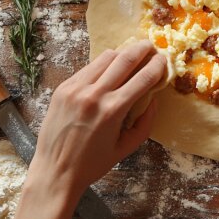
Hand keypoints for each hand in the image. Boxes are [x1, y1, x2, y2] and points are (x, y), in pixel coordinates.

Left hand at [30, 41, 166, 199]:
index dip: (158, 65)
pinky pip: (89, 67)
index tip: (164, 60)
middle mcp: (94, 94)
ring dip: (123, 53)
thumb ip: (146, 122)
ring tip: (132, 56)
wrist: (54, 172)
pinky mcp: (63, 87)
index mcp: (113, 110)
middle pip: (126, 58)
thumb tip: (153, 98)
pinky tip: (109, 70)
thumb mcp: (127, 147)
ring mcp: (76, 88)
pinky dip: (104, 64)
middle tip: (151, 46)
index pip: (143, 77)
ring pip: (106, 57)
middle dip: (143, 48)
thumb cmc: (93, 164)